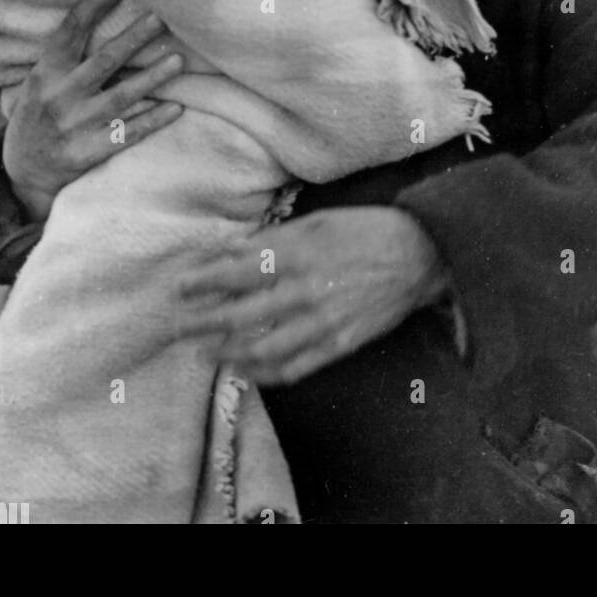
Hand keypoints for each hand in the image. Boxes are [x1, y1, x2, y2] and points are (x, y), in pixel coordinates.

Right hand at [3, 0, 184, 220]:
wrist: (23, 171)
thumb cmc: (41, 113)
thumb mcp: (41, 81)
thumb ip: (66, 56)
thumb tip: (103, 13)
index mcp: (46, 73)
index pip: (69, 32)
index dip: (92, 6)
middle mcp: (59, 96)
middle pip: (103, 61)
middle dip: (134, 38)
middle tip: (161, 17)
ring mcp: (74, 126)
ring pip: (121, 98)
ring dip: (152, 78)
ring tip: (179, 60)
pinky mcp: (87, 153)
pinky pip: (126, 134)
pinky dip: (152, 121)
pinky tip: (176, 108)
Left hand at [179, 208, 451, 385]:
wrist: (420, 252)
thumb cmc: (366, 229)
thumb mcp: (317, 222)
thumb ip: (274, 241)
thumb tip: (232, 251)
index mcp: (298, 253)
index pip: (236, 271)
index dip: (203, 282)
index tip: (179, 288)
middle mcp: (305, 290)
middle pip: (239, 315)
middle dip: (202, 324)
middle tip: (176, 330)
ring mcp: (322, 321)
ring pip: (262, 348)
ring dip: (227, 354)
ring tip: (205, 354)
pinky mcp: (340, 343)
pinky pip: (294, 367)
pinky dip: (264, 374)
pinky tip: (246, 372)